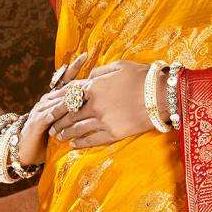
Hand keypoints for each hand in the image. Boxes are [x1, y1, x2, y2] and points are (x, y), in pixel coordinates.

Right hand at [13, 53, 90, 168]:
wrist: (22, 149)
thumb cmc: (45, 137)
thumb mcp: (60, 123)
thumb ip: (72, 113)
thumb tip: (92, 105)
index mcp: (52, 99)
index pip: (65, 80)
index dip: (74, 68)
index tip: (85, 55)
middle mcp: (46, 101)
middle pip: (64, 88)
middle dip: (77, 78)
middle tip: (91, 70)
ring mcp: (40, 110)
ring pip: (59, 100)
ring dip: (72, 95)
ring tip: (85, 89)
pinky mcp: (37, 122)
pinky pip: (50, 115)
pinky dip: (58, 112)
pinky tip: (66, 109)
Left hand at [49, 59, 165, 150]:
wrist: (161, 96)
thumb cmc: (143, 77)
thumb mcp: (119, 65)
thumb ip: (100, 71)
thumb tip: (89, 76)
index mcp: (94, 87)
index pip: (70, 95)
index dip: (59, 102)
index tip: (51, 107)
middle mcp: (95, 105)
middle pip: (70, 114)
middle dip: (58, 121)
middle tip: (50, 126)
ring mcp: (103, 121)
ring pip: (78, 129)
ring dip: (66, 133)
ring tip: (58, 137)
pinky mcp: (113, 133)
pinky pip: (93, 140)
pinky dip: (81, 143)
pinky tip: (74, 145)